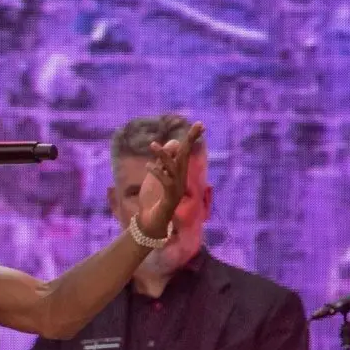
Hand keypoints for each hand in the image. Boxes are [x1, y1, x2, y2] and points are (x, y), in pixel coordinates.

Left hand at [137, 122, 204, 236]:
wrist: (151, 225)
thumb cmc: (153, 202)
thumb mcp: (157, 178)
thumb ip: (162, 163)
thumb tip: (170, 144)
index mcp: (178, 175)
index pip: (185, 153)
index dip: (191, 138)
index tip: (200, 124)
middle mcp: (181, 180)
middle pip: (186, 156)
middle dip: (191, 139)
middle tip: (199, 124)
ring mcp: (177, 189)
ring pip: (174, 168)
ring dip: (163, 156)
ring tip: (152, 145)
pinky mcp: (170, 198)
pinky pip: (166, 182)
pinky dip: (157, 173)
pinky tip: (148, 166)